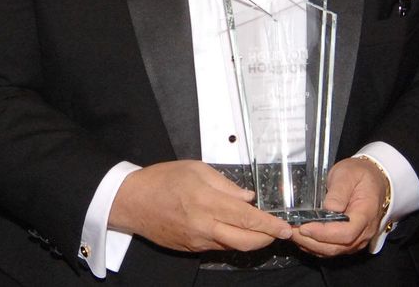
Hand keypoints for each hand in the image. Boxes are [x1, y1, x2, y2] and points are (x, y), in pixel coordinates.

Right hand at [109, 160, 293, 252]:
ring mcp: (196, 241)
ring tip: (266, 230)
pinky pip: (218, 248)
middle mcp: (203, 227)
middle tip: (282, 231)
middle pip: (244, 240)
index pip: (246, 218)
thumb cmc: (164, 179)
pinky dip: (234, 241)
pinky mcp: (190, 248)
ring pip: (233, 247)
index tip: (286, 227)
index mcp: (207, 203)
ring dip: (252, 241)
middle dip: (267, 238)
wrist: (132, 202)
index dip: (269, 225)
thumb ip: (226, 185)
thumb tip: (248, 197)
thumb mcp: (198, 170)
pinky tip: (241, 231)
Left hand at [289, 157, 388, 256]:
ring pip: (332, 251)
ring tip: (292, 233)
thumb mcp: (348, 173)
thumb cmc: (360, 174)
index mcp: (367, 214)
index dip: (324, 233)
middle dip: (311, 241)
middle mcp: (364, 232)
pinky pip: (331, 249)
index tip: (304, 226)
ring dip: (310, 245)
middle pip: (336, 246)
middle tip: (291, 230)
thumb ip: (339, 190)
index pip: (346, 233)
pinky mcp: (349, 241)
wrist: (373, 179)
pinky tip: (302, 236)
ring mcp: (357, 239)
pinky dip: (314, 245)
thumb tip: (328, 208)